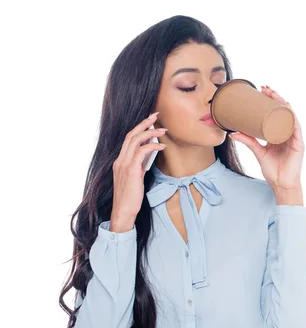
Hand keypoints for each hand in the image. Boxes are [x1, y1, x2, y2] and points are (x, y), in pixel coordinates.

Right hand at [111, 111, 166, 231]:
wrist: (123, 211)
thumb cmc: (130, 197)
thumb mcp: (135, 178)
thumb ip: (139, 165)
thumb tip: (149, 154)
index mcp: (119, 161)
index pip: (128, 138)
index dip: (139, 127)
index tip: (149, 120)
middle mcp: (120, 160)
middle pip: (130, 134)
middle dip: (144, 123)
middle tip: (156, 115)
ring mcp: (124, 165)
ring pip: (135, 140)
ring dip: (150, 132)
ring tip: (163, 130)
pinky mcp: (131, 170)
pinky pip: (141, 152)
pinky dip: (152, 146)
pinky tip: (161, 146)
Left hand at [229, 85, 303, 203]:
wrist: (281, 184)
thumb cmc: (273, 170)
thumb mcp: (258, 152)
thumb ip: (247, 141)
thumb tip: (232, 132)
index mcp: (280, 133)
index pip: (276, 112)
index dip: (270, 100)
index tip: (261, 90)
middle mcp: (288, 132)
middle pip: (283, 111)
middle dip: (275, 97)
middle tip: (264, 88)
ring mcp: (294, 137)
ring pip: (290, 115)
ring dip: (282, 103)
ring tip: (273, 94)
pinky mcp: (299, 144)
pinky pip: (296, 128)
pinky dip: (291, 118)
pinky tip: (287, 109)